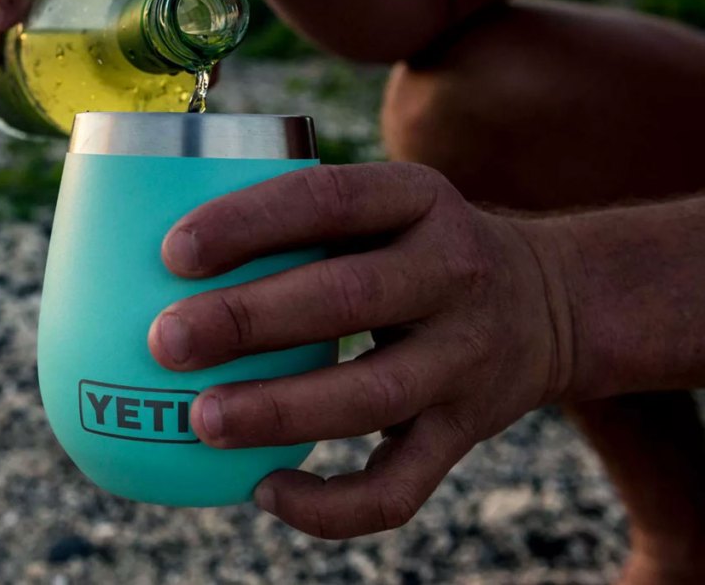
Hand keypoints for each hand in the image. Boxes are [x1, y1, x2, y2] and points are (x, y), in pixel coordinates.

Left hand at [148, 163, 573, 537]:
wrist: (549, 306)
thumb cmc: (420, 250)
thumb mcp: (389, 206)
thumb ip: (305, 218)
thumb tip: (155, 249)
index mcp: (419, 199)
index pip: (330, 199)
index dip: (250, 222)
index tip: (173, 252)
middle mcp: (453, 272)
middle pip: (347, 297)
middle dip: (248, 321)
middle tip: (165, 342)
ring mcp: (465, 357)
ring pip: (370, 396)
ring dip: (280, 413)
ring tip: (201, 421)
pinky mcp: (466, 430)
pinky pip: (401, 485)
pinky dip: (331, 505)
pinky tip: (264, 492)